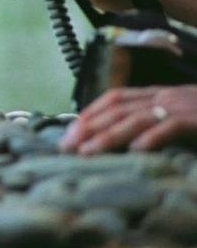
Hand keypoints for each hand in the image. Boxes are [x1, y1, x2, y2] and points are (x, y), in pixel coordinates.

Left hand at [60, 85, 196, 153]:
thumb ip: (156, 124)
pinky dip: (152, 138)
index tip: (68, 133)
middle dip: (88, 127)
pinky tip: (137, 151)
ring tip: (89, 152)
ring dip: (109, 135)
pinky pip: (172, 127)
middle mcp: (164, 97)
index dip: (89, 114)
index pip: (114, 99)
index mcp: (158, 95)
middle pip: (117, 108)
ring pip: (136, 118)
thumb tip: (127, 142)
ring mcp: (181, 107)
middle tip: (66, 147)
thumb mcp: (181, 117)